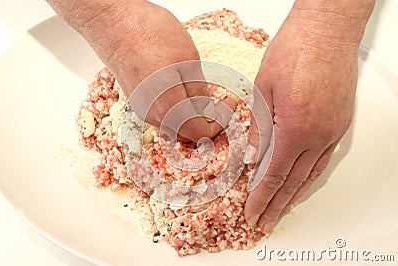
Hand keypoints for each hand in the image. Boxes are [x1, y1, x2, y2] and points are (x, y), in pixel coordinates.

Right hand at [49, 0, 234, 141]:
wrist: (113, 22)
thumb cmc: (146, 34)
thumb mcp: (187, 59)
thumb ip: (198, 89)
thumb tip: (207, 106)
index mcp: (168, 109)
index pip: (199, 133)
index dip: (220, 123)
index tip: (229, 105)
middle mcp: (152, 115)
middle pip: (186, 132)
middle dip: (207, 121)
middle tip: (220, 103)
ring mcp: (142, 108)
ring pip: (174, 123)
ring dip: (193, 115)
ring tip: (205, 95)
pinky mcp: (137, 99)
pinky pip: (163, 113)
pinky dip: (179, 108)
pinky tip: (185, 91)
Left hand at [243, 11, 362, 233]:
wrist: (327, 29)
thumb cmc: (294, 51)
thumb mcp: (263, 90)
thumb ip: (259, 128)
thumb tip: (252, 158)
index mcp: (296, 128)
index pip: (274, 175)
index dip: (262, 199)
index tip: (253, 214)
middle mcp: (320, 135)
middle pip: (295, 181)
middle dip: (277, 205)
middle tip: (265, 223)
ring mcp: (335, 130)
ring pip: (313, 173)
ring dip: (295, 194)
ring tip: (281, 210)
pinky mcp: (341, 122)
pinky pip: (324, 158)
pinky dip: (310, 175)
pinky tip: (302, 181)